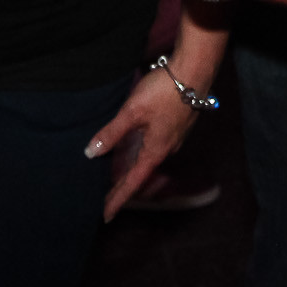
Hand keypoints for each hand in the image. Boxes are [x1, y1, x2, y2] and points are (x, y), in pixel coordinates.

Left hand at [84, 67, 204, 220]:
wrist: (195, 70)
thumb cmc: (165, 91)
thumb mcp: (132, 111)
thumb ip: (112, 133)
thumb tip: (90, 153)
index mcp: (156, 150)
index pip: (132, 182)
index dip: (118, 199)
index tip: (106, 216)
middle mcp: (167, 148)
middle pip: (141, 173)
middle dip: (123, 187)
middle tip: (105, 200)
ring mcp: (173, 136)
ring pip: (148, 158)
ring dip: (131, 169)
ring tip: (115, 177)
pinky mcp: (176, 124)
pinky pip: (154, 145)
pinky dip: (140, 153)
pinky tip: (133, 146)